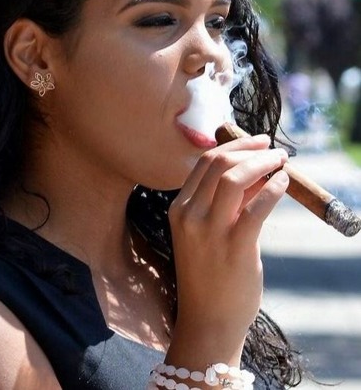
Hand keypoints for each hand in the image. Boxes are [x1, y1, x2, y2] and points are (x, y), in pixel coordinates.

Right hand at [166, 134, 288, 366]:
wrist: (207, 319)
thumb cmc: (208, 273)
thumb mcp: (204, 233)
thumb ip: (224, 202)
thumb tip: (255, 171)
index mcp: (178, 208)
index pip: (204, 163)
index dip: (234, 146)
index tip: (256, 142)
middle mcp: (188, 215)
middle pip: (219, 164)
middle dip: (250, 149)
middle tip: (272, 148)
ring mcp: (209, 231)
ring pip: (234, 178)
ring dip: (262, 163)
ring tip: (282, 162)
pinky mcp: (234, 247)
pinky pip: (258, 206)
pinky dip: (275, 188)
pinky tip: (284, 183)